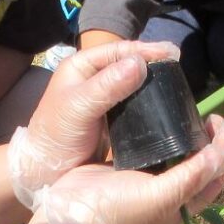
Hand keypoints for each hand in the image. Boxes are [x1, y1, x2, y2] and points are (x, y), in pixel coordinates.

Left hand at [9, 40, 183, 204]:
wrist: (44, 172)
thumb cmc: (56, 136)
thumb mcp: (79, 108)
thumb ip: (106, 86)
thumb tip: (139, 63)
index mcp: (81, 67)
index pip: (117, 51)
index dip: (145, 50)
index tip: (171, 52)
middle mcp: (93, 78)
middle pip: (128, 64)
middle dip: (153, 63)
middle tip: (178, 63)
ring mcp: (103, 98)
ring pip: (133, 83)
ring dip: (153, 82)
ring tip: (176, 82)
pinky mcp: (111, 118)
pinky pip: (134, 104)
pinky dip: (150, 102)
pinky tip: (164, 104)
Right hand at [34, 117, 223, 223]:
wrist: (72, 214)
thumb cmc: (120, 211)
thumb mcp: (161, 196)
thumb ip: (192, 175)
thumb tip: (221, 154)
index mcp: (183, 206)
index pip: (216, 177)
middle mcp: (171, 194)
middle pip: (201, 164)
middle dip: (212, 141)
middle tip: (211, 116)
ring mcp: (150, 180)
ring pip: (180, 154)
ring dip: (189, 135)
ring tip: (192, 114)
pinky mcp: (131, 167)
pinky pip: (156, 149)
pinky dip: (164, 134)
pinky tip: (164, 119)